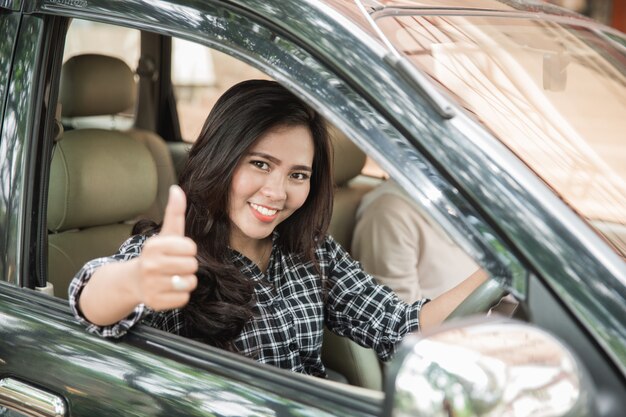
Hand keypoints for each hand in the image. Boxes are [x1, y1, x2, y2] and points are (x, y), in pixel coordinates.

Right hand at [133, 185, 197, 310]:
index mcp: (154, 246)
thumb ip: (174, 212)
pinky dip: (180, 295)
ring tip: (172, 277)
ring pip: (189, 283)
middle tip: (173, 266)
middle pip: (192, 266)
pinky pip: (184, 299)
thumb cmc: (157, 254)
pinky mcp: (154, 303)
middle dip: (187, 266)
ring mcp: (151, 285)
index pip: (191, 248)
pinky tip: (168, 290)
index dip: (187, 250)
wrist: (134, 281)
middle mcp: (149, 265)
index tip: (176, 251)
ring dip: (185, 281)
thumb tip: (177, 188)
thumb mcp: (166, 233)